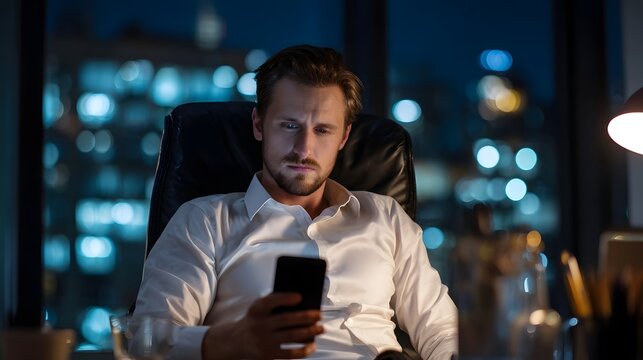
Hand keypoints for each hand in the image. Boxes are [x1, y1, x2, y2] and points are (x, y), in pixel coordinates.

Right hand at [202, 293, 323, 359]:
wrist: (236, 341)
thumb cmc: (256, 320)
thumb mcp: (259, 309)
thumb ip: (275, 303)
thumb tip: (303, 304)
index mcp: (256, 310)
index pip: (269, 301)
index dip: (284, 298)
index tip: (299, 296)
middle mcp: (258, 325)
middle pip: (285, 320)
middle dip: (305, 317)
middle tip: (319, 315)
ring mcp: (263, 341)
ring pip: (290, 336)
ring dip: (309, 332)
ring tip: (321, 328)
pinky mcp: (268, 355)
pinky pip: (290, 354)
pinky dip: (303, 350)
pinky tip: (312, 345)